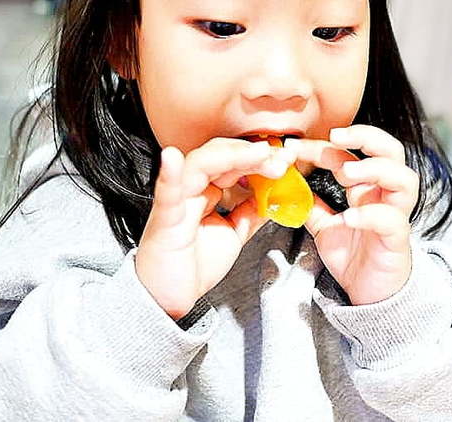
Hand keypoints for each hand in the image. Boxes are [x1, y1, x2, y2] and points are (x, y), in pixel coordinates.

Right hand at [135, 138, 296, 319]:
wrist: (166, 300)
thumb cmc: (191, 267)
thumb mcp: (232, 235)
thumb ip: (248, 214)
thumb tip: (270, 197)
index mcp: (206, 193)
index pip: (233, 162)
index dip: (260, 158)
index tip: (286, 159)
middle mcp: (191, 192)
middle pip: (219, 155)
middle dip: (253, 153)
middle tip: (281, 157)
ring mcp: (177, 203)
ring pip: (199, 165)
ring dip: (232, 156)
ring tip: (261, 154)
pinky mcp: (165, 220)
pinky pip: (166, 194)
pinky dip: (169, 174)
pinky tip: (173, 158)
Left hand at [283, 125, 418, 305]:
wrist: (370, 294)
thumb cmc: (354, 257)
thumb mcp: (324, 227)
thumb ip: (311, 205)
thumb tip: (288, 186)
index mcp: (365, 188)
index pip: (347, 155)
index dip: (320, 147)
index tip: (293, 148)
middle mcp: (384, 195)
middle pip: (391, 151)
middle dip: (366, 136)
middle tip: (336, 136)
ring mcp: (394, 215)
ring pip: (403, 178)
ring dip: (375, 169)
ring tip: (346, 174)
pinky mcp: (397, 239)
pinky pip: (391, 219)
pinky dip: (370, 214)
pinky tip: (348, 218)